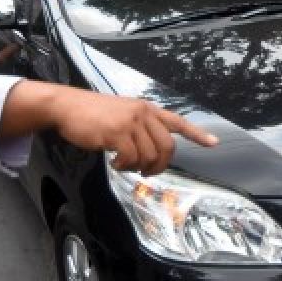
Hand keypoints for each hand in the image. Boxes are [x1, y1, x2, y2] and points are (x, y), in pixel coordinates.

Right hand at [0, 82, 218, 175]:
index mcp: (146, 108)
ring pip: (149, 155)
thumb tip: (151, 151)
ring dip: (139, 167)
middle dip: (160, 165)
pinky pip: (131, 158)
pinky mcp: (116, 133)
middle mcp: (142, 113)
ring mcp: (130, 122)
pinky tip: (116, 163)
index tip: (213, 143)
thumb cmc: (93, 114)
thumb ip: (139, 126)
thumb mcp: (122, 113)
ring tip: (125, 165)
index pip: (177, 121)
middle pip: (167, 146)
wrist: (68, 107)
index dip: (197, 134)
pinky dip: (125, 166)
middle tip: (147, 173)